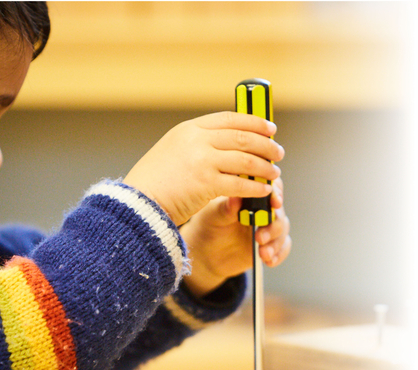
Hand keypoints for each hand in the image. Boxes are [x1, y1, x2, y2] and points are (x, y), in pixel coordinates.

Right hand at [123, 112, 283, 225]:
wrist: (138, 203)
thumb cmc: (157, 181)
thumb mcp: (174, 150)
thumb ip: (200, 143)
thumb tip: (233, 143)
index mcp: (190, 129)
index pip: (230, 119)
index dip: (254, 122)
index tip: (270, 128)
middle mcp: (197, 140)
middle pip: (243, 137)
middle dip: (266, 145)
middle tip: (278, 152)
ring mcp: (202, 161)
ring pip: (246, 159)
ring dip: (265, 167)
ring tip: (274, 173)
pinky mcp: (206, 184)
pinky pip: (240, 184)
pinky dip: (256, 187)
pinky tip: (264, 191)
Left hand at [181, 178, 291, 297]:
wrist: (206, 252)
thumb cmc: (209, 225)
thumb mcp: (214, 215)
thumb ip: (227, 208)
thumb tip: (236, 198)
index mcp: (251, 194)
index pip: (270, 187)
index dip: (276, 192)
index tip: (274, 202)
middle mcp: (263, 208)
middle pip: (279, 211)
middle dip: (273, 224)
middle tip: (261, 236)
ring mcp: (268, 226)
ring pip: (282, 230)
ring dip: (275, 242)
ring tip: (263, 252)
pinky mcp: (270, 244)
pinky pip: (282, 248)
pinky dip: (279, 254)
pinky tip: (269, 260)